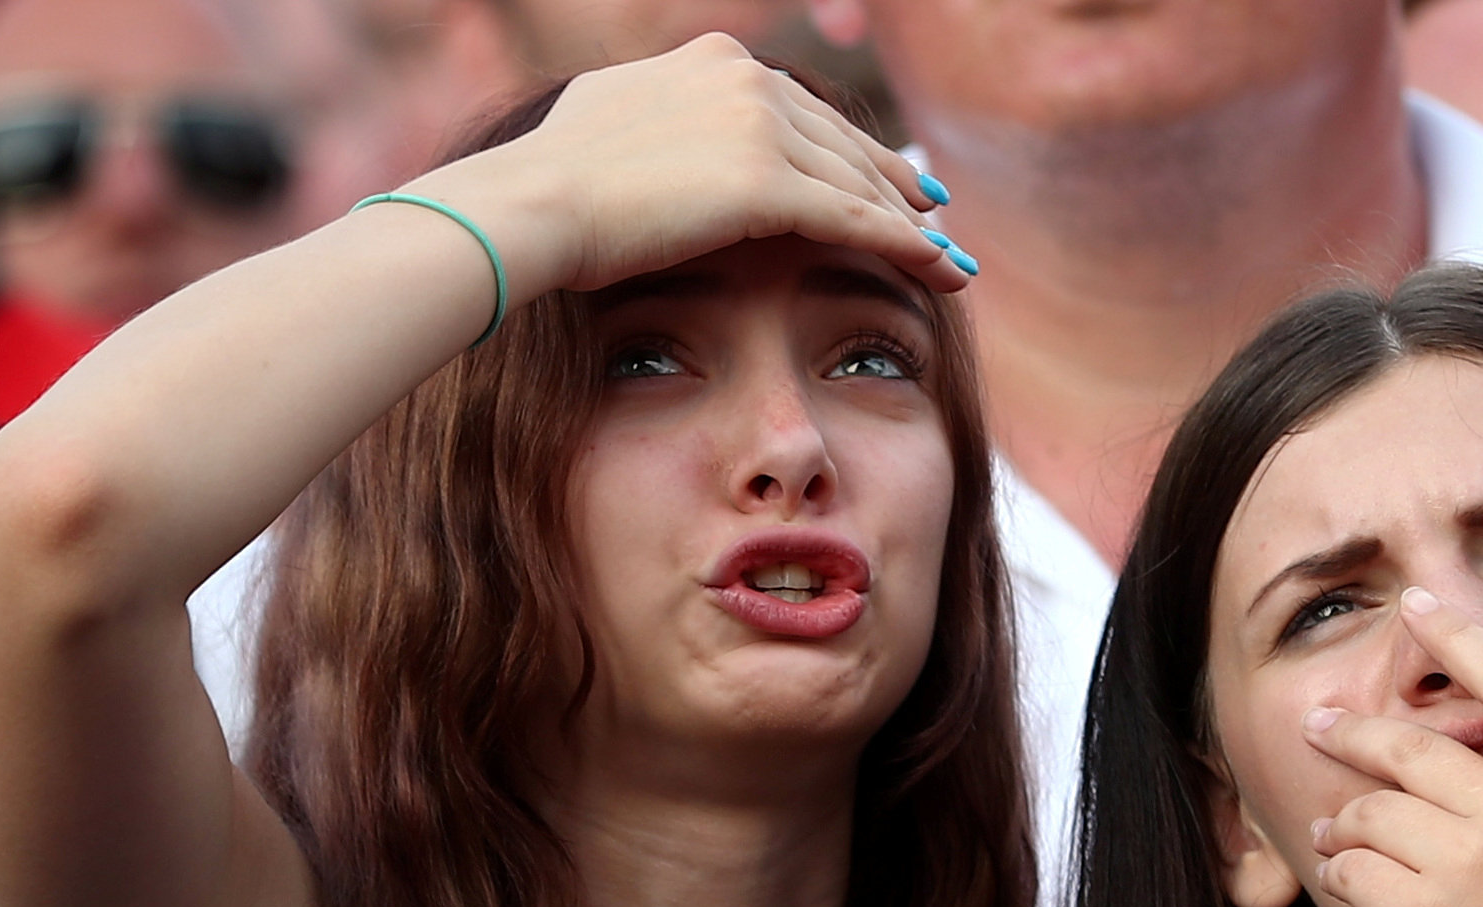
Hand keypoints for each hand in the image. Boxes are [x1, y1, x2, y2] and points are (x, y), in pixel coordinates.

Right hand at [419, 34, 968, 299]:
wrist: (533, 205)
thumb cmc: (554, 182)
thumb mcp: (611, 121)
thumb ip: (660, 115)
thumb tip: (662, 124)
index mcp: (714, 60)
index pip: (802, 109)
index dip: (848, 147)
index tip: (885, 174)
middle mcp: (746, 79)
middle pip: (842, 141)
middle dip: (893, 182)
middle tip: (933, 214)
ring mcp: (761, 127)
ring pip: (857, 182)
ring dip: (912, 225)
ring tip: (949, 257)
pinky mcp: (770, 183)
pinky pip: (857, 219)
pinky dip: (907, 247)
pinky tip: (941, 270)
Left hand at [1304, 589, 1482, 906]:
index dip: (1460, 638)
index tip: (1416, 608)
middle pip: (1414, 747)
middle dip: (1355, 732)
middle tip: (1321, 723)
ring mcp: (1465, 867)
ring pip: (1373, 810)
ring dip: (1346, 819)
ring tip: (1336, 829)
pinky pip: (1355, 871)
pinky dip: (1345, 875)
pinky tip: (1352, 884)